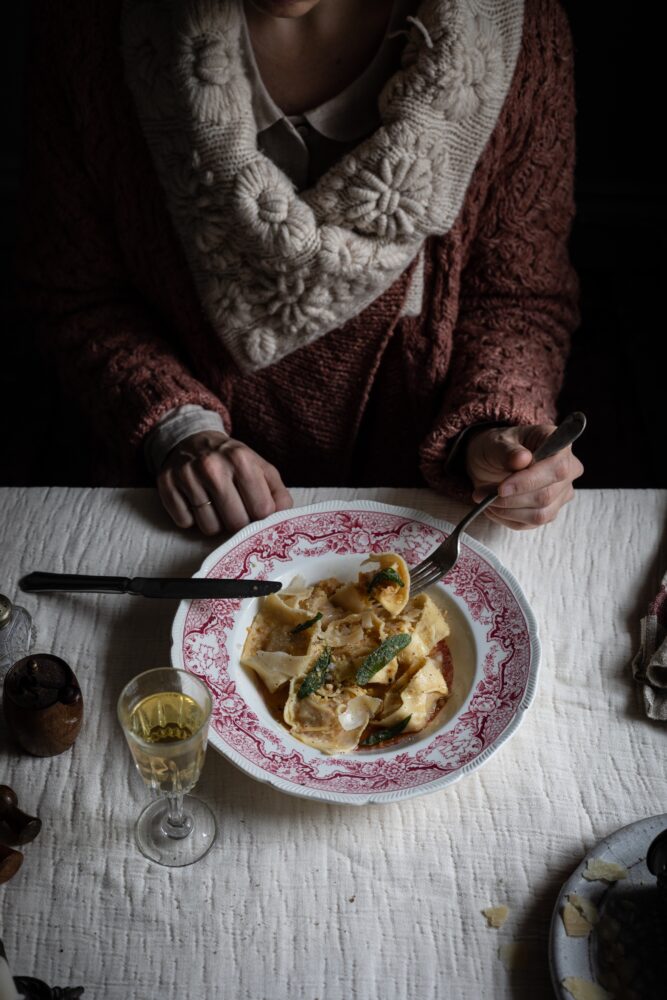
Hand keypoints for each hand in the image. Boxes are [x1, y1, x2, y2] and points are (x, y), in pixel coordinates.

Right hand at [157, 431, 292, 535]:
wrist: (192, 439)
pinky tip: (194, 501)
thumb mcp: (262, 469)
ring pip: (209, 527)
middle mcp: (213, 466)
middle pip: (235, 523)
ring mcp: (187, 474)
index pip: (262, 511)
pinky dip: (190, 518)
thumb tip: (282, 520)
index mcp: (242, 459)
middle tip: (235, 510)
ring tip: (214, 504)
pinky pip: (184, 522)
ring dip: (214, 523)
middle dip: (238, 523)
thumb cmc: (233, 461)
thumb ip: (278, 495)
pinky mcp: (166, 484)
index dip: (261, 518)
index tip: (256, 513)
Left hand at [464, 423, 583, 529]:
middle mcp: (568, 470)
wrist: (492, 462)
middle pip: (546, 495)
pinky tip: (493, 506)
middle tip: (481, 493)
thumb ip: (507, 451)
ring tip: (485, 498)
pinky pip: (530, 524)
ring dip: (506, 510)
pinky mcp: (550, 511)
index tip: (501, 488)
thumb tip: (522, 458)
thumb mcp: (495, 443)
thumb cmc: (497, 448)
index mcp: (560, 446)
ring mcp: (561, 493)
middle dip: (510, 499)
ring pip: (540, 514)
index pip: (556, 469)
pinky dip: (507, 518)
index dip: (529, 481)